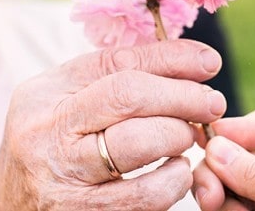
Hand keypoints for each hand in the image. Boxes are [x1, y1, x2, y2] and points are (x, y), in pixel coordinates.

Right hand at [0, 39, 226, 209]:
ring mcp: (61, 179)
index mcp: (43, 95)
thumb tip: (190, 61)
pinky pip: (143, 196)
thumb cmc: (51, 149)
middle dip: (182, 96)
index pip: (116, 63)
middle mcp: (46, 133)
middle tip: (212, 104)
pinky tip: (176, 173)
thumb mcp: (63, 104)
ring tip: (189, 138)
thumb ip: (112, 80)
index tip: (208, 62)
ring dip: (179, 137)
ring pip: (139, 144)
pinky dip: (172, 181)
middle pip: (129, 96)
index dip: (169, 58)